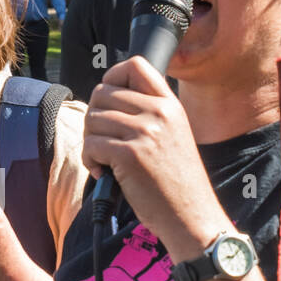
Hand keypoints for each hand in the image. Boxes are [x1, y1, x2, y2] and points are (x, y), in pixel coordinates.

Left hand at [83, 58, 229, 257]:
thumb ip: (148, 114)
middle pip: (102, 92)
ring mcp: (145, 132)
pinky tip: (104, 173)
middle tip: (102, 142)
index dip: (111, 78)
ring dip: (89, 142)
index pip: (134, 64)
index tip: (107, 103)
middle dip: (93, 118)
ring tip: (104, 161)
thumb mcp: (173, 135)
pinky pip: (91, 144)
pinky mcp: (130, 154)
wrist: (191, 215)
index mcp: (170, 104)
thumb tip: (105, 100)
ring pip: (92, 118)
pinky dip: (90, 160)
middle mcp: (159, 112)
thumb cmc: (176, 182)